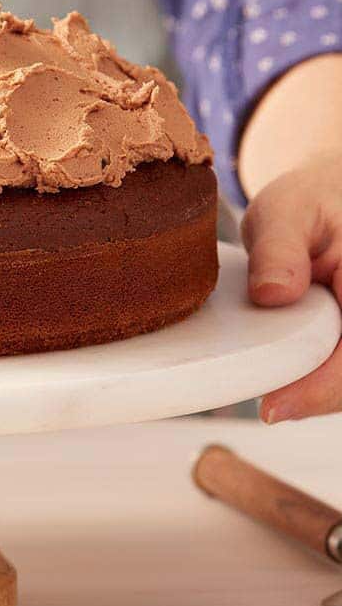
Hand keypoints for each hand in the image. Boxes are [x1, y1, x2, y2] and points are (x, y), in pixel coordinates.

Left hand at [241, 154, 341, 422]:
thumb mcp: (285, 210)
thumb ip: (278, 250)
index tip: (275, 407)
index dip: (323, 386)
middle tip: (270, 408)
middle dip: (321, 395)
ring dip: (325, 391)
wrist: (339, 197)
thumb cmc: (312, 203)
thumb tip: (273, 294)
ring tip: (280, 396)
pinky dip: (328, 380)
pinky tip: (296, 382)